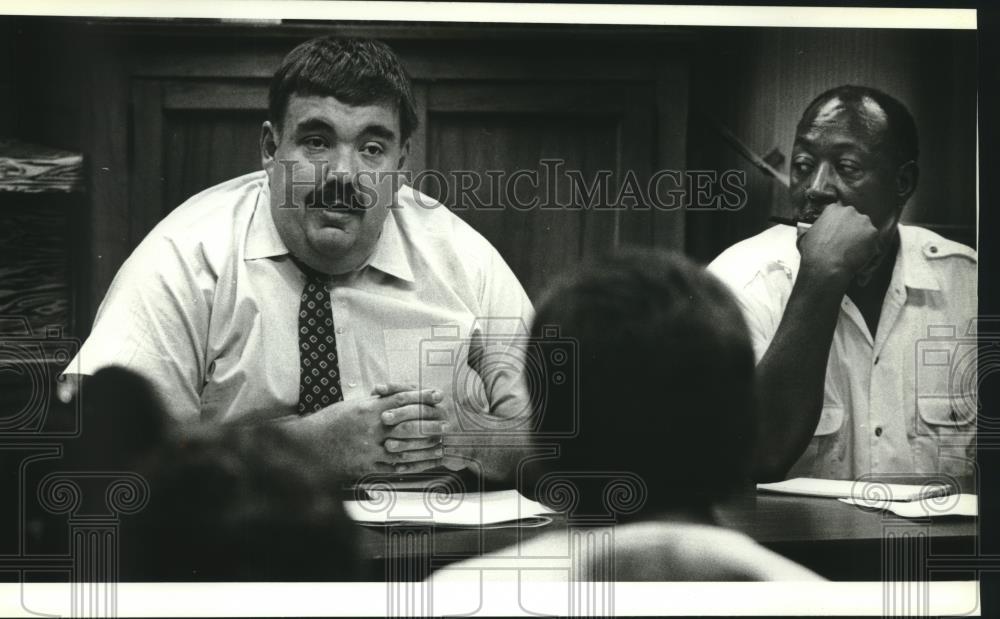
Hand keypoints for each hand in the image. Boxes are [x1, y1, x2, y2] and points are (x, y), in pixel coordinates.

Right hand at [284, 385, 445, 477]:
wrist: (310, 446)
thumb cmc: (332, 422)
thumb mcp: (354, 405)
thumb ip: (378, 402)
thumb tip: (400, 394)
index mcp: (368, 410)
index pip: (401, 400)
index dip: (422, 397)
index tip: (437, 395)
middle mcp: (370, 429)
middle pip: (408, 425)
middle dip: (430, 424)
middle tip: (446, 424)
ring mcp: (370, 449)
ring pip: (406, 448)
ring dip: (426, 447)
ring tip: (441, 444)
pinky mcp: (367, 466)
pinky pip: (395, 466)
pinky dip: (413, 465)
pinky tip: (425, 462)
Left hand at [378, 383, 476, 473]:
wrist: (473, 436)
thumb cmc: (437, 415)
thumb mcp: (424, 400)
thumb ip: (402, 395)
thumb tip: (375, 390)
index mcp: (436, 398)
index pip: (415, 390)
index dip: (396, 389)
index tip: (378, 391)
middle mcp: (443, 413)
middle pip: (421, 412)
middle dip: (402, 415)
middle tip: (384, 418)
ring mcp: (448, 433)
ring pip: (426, 437)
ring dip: (406, 442)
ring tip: (388, 446)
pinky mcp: (448, 453)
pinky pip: (430, 459)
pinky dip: (414, 464)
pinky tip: (398, 467)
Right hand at [797, 204, 878, 287]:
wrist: (825, 266)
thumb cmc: (814, 253)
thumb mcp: (807, 235)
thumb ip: (814, 229)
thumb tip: (804, 229)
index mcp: (833, 209)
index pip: (841, 214)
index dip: (841, 226)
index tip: (839, 235)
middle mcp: (849, 211)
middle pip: (856, 220)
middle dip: (853, 232)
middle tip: (847, 246)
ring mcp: (863, 221)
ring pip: (866, 231)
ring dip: (862, 242)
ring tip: (853, 256)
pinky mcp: (873, 233)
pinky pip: (874, 243)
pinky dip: (869, 253)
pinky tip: (859, 261)